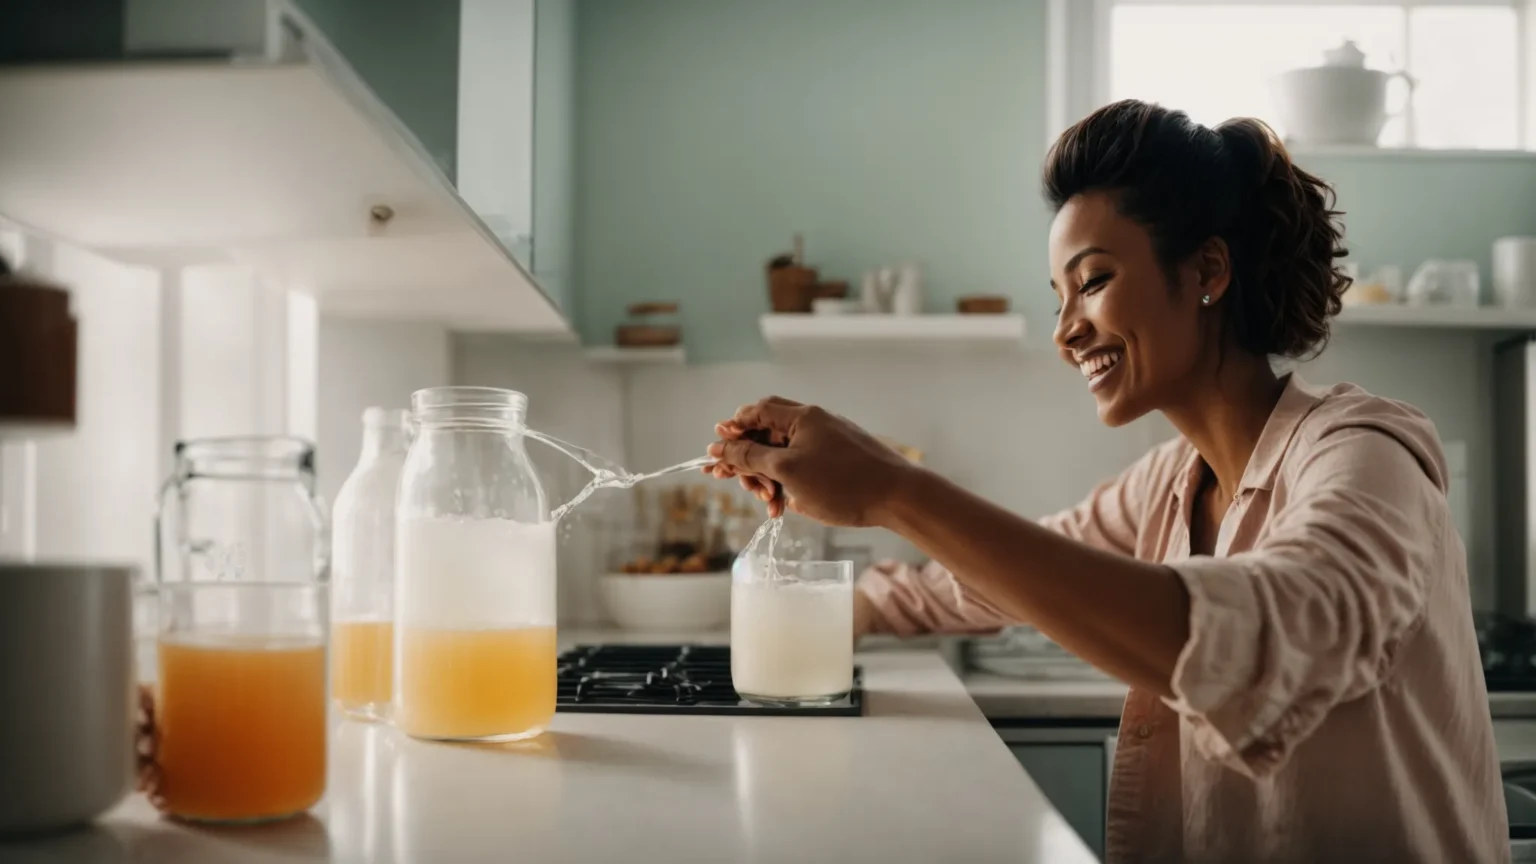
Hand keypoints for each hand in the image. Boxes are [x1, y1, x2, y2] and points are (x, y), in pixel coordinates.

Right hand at [704, 396, 917, 526]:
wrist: (898, 498)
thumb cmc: (843, 482)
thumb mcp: (787, 471)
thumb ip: (750, 456)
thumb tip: (719, 445)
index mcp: (802, 417)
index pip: (756, 411)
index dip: (733, 429)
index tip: (718, 454)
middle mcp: (816, 424)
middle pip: (768, 434)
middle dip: (750, 461)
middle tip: (744, 487)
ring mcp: (830, 442)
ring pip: (786, 455)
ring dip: (770, 479)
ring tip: (772, 505)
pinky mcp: (841, 461)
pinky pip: (805, 467)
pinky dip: (792, 484)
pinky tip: (791, 506)